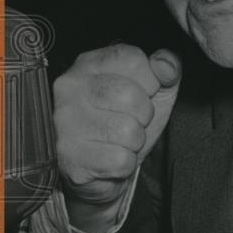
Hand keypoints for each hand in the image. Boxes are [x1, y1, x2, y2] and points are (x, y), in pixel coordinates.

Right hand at [53, 44, 180, 227]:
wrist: (103, 172)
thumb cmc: (124, 122)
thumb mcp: (152, 89)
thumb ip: (166, 69)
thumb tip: (166, 65)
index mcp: (89, 64)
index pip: (132, 59)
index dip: (150, 82)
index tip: (142, 94)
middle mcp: (70, 88)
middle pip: (129, 95)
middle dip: (143, 115)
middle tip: (131, 121)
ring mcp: (65, 122)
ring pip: (126, 130)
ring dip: (134, 141)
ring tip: (119, 140)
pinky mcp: (69, 157)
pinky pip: (120, 160)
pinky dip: (125, 164)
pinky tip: (110, 157)